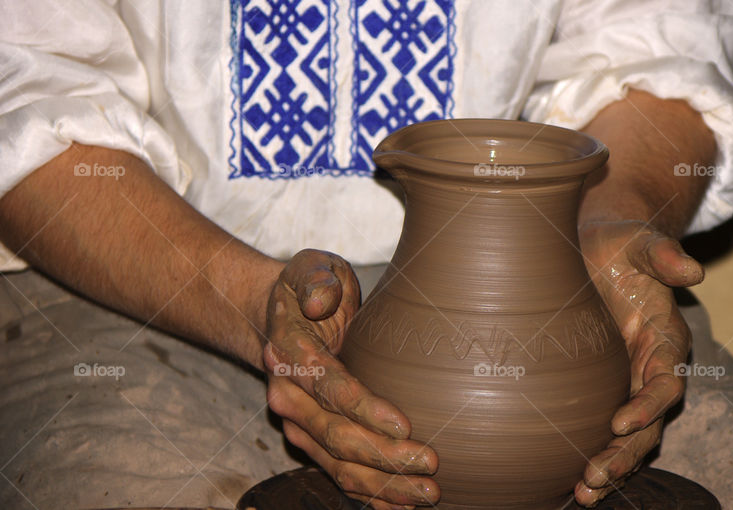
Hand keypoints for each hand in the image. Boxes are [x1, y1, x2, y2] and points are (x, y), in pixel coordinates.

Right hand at [264, 249, 439, 508]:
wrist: (277, 316)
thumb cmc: (307, 288)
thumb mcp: (310, 269)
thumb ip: (315, 280)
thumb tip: (320, 300)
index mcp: (292, 357)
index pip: (331, 389)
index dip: (366, 409)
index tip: (405, 424)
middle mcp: (290, 399)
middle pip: (337, 437)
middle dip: (385, 456)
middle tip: (431, 463)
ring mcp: (300, 425)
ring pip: (339, 465)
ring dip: (384, 484)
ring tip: (428, 492)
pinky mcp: (313, 440)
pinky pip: (339, 474)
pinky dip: (371, 494)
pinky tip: (402, 505)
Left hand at [574, 221, 698, 506]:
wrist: (601, 246)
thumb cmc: (621, 243)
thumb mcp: (640, 242)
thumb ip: (664, 256)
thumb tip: (694, 271)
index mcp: (667, 339)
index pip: (665, 382)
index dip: (648, 405)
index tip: (619, 422)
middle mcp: (653, 369)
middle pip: (650, 423)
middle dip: (626, 453)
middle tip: (594, 477)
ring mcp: (630, 383)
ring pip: (631, 437)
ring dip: (612, 466)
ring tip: (584, 492)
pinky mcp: (605, 389)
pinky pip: (607, 431)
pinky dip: (595, 455)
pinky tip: (571, 483)